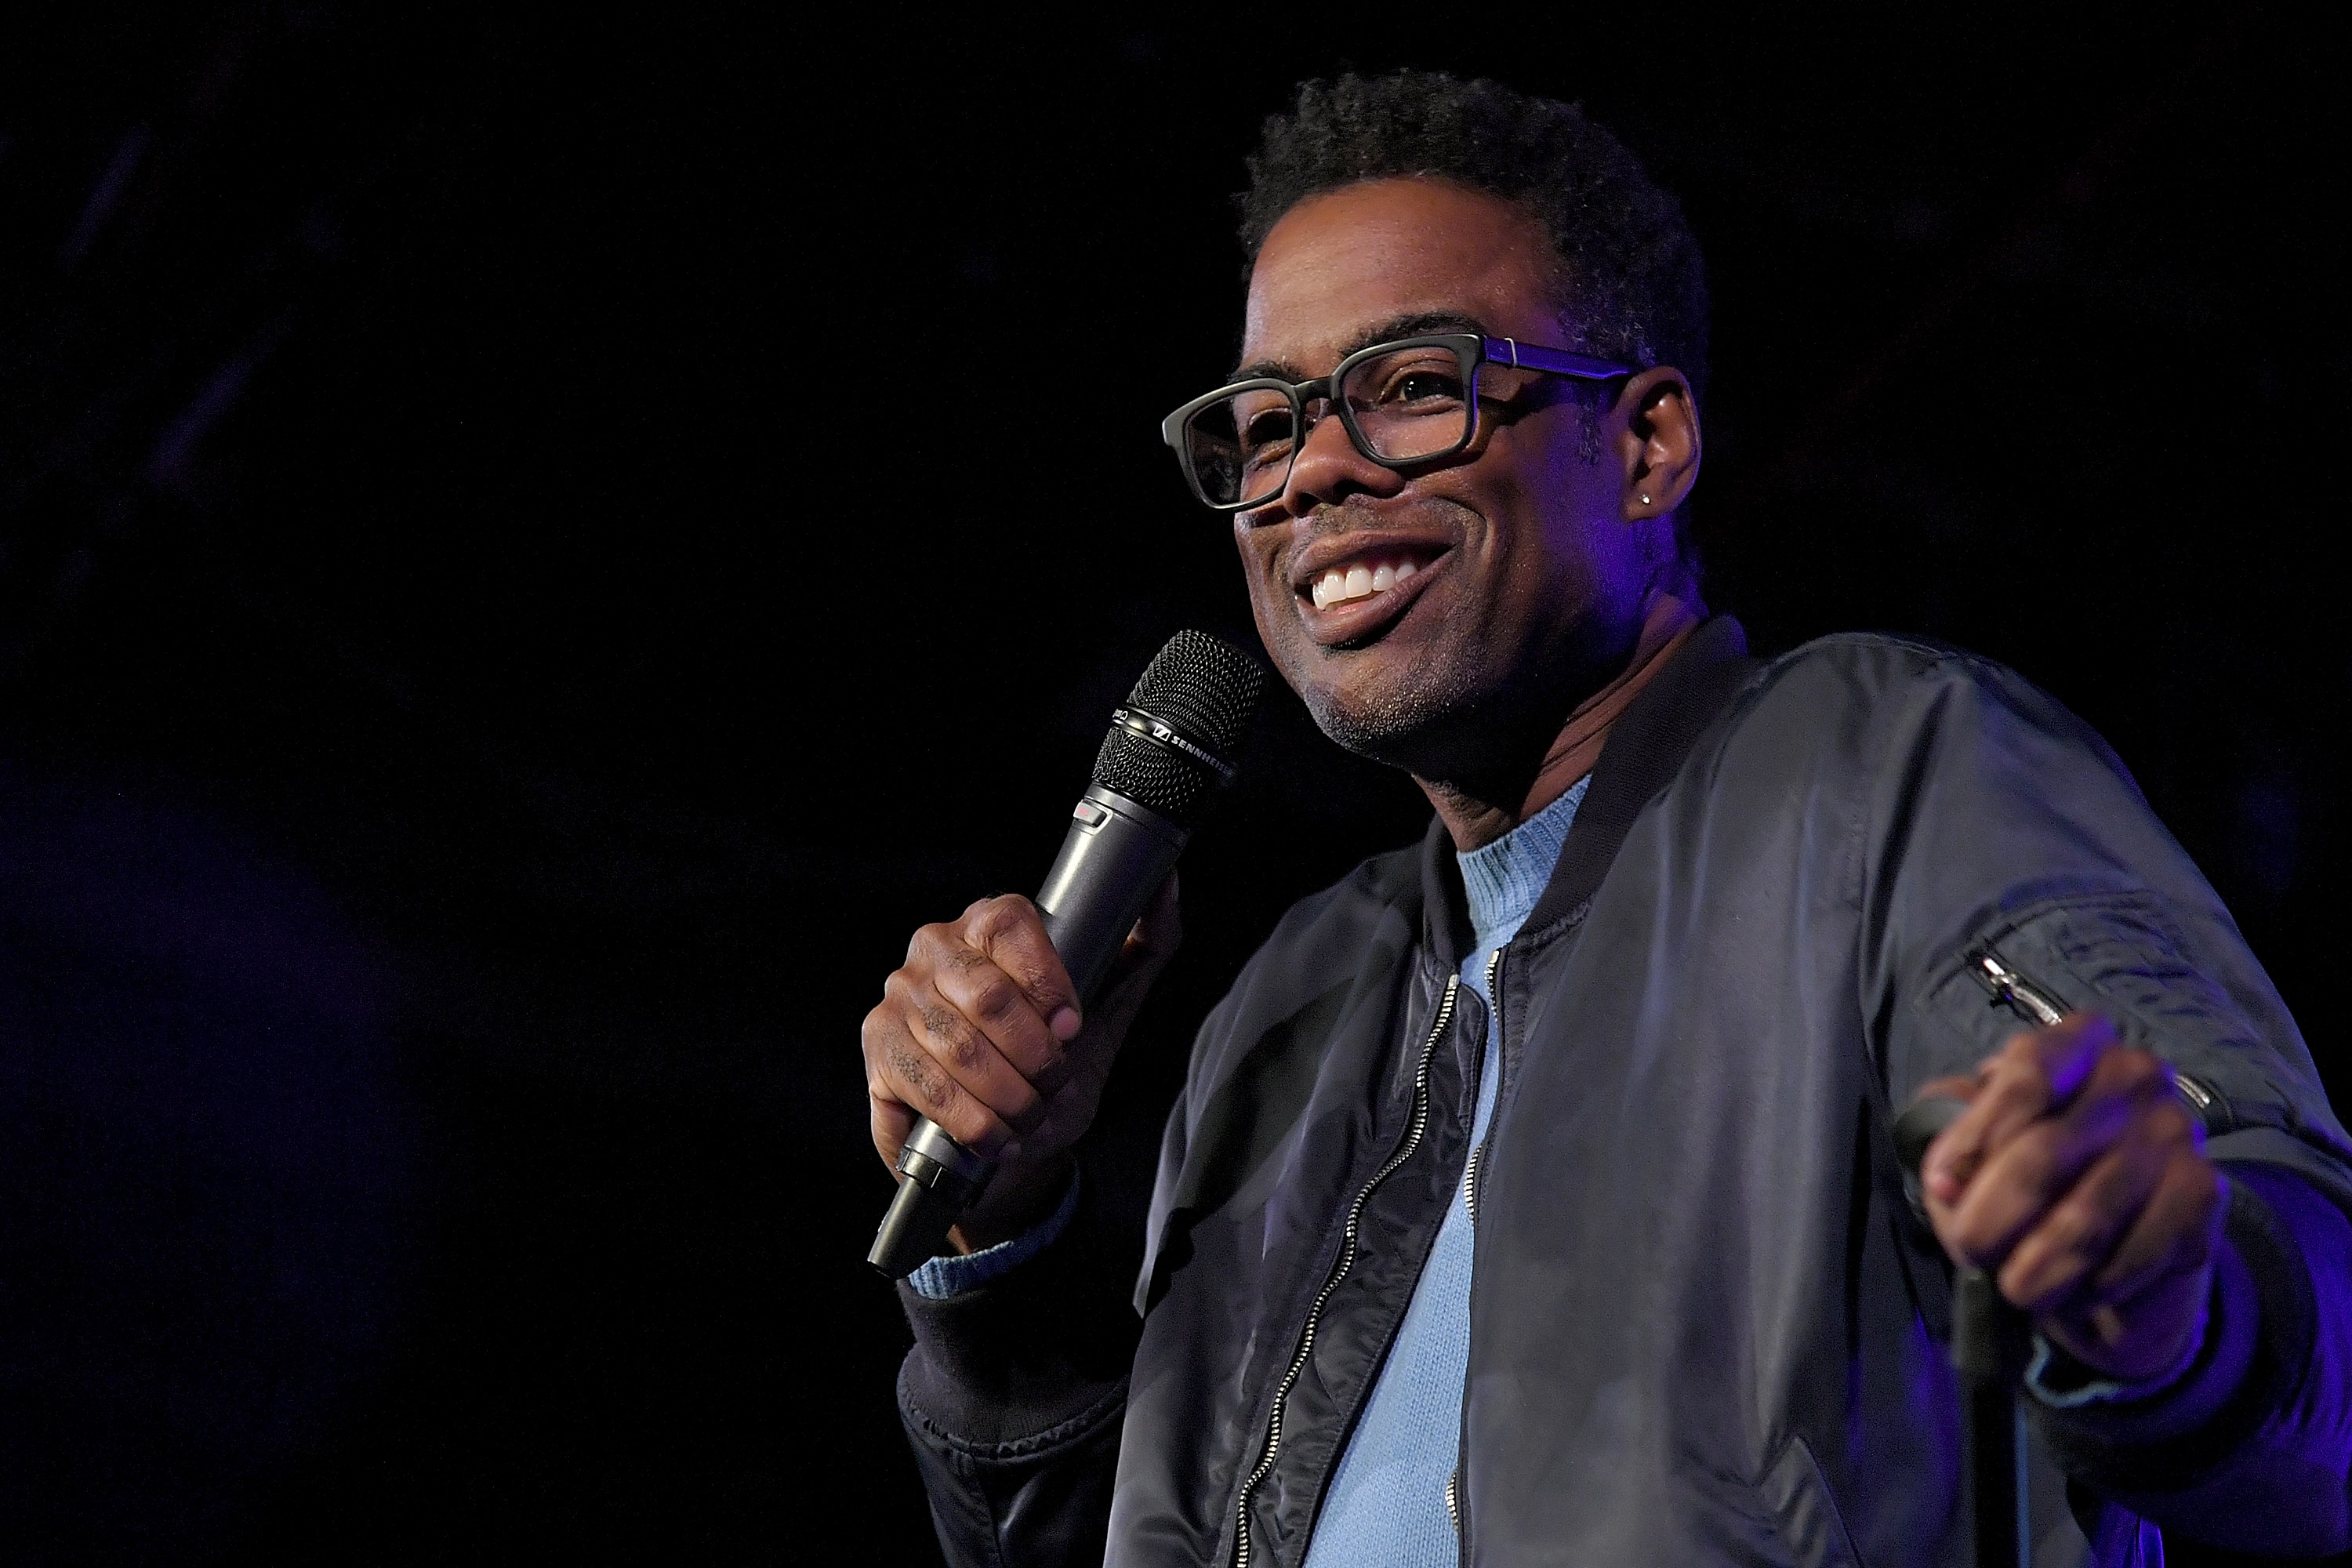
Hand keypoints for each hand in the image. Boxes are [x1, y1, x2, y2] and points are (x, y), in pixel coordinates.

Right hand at [862, 877, 1180, 1251]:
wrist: (1012, 1140)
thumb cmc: (1058, 1064)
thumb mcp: (1111, 1003)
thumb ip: (1147, 941)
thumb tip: (1167, 884)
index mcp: (990, 923)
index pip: (1013, 924)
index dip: (1049, 984)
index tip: (1072, 1029)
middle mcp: (936, 947)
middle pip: (988, 996)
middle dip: (1035, 1058)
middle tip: (1053, 1086)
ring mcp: (901, 996)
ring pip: (959, 1048)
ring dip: (1009, 1098)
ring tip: (1029, 1117)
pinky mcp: (879, 1048)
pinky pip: (929, 1088)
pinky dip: (975, 1123)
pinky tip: (997, 1137)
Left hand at [1914, 1013, 2225, 1383]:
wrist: (2112, 1249)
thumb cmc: (2026, 1186)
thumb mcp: (1974, 1152)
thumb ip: (1953, 1148)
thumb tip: (1948, 1181)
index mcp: (2075, 1044)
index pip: (2026, 1072)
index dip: (1975, 1138)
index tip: (1943, 1187)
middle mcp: (2134, 1075)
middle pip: (2045, 1150)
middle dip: (1992, 1218)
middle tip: (1971, 1252)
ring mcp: (2175, 1132)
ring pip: (2086, 1216)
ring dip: (2037, 1267)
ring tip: (2018, 1286)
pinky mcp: (2202, 1195)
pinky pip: (2132, 1255)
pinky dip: (2090, 1287)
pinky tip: (2075, 1295)